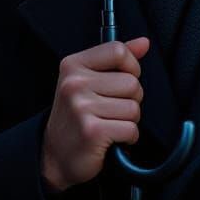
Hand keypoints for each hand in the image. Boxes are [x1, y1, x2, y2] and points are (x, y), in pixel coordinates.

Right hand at [40, 37, 149, 191]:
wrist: (55, 156)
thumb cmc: (76, 116)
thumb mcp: (89, 80)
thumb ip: (116, 59)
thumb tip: (144, 42)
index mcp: (73, 65)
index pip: (118, 50)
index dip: (130, 67)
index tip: (121, 80)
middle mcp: (74, 84)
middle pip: (132, 82)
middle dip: (130, 99)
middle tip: (110, 110)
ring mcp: (81, 108)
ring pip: (134, 108)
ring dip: (128, 121)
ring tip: (109, 123)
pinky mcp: (92, 131)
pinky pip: (131, 129)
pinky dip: (128, 137)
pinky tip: (111, 138)